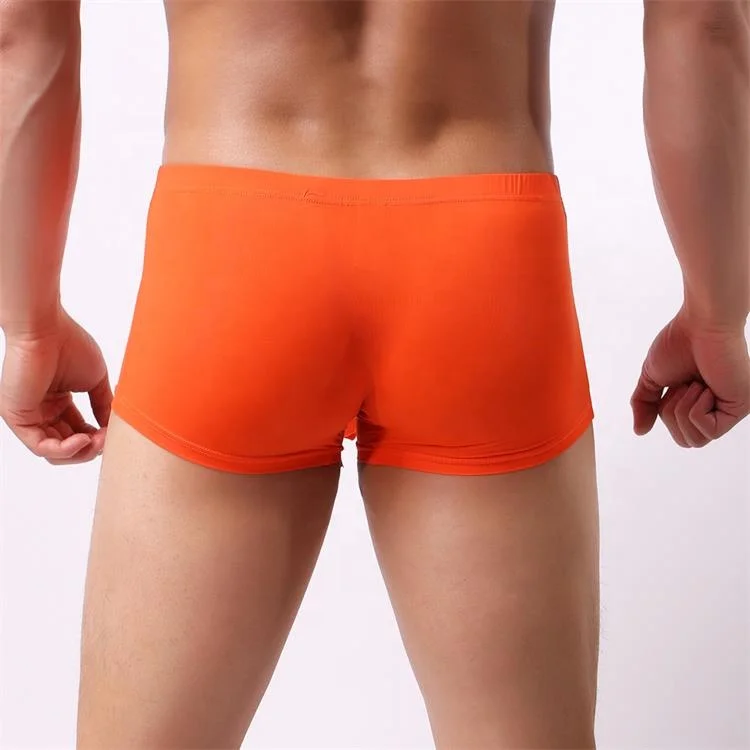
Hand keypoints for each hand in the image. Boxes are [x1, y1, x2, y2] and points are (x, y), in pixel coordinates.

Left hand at [0, 309, 111, 463]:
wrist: (45, 329)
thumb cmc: (69, 344)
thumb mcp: (95, 380)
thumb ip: (103, 405)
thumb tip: (113, 426)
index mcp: (57, 402)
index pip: (77, 432)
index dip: (97, 438)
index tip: (114, 434)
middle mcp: (41, 411)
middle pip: (66, 447)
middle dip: (90, 448)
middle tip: (107, 441)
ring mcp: (28, 416)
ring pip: (53, 452)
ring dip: (80, 452)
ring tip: (97, 442)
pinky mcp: (17, 418)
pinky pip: (40, 447)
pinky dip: (65, 450)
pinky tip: (83, 441)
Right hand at [631, 306, 749, 446]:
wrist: (701, 324)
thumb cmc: (680, 342)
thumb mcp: (652, 378)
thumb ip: (644, 404)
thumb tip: (639, 431)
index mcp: (700, 403)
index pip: (681, 434)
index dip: (666, 414)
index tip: (674, 385)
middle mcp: (719, 409)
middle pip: (687, 441)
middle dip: (672, 415)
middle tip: (682, 386)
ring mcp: (731, 409)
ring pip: (696, 440)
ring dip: (683, 410)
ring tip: (694, 384)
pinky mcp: (740, 407)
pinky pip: (709, 430)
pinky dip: (695, 409)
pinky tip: (703, 387)